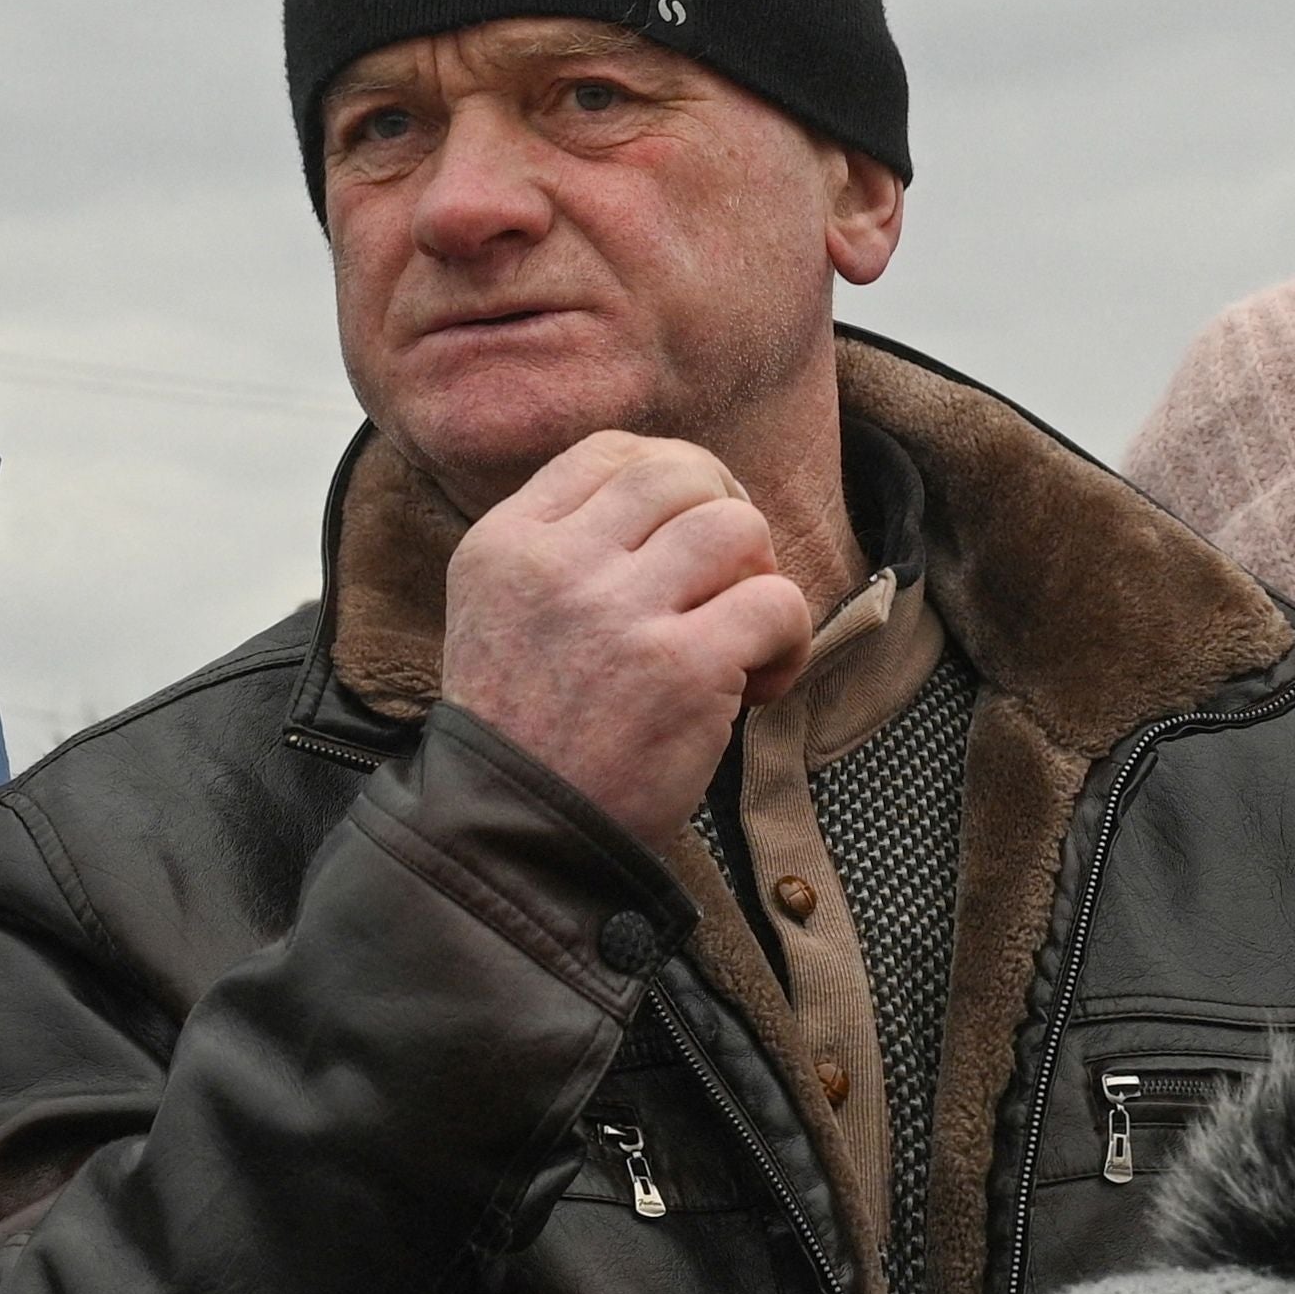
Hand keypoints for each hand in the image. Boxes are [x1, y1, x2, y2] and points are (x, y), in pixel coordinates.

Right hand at [439, 431, 814, 843]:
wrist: (512, 841)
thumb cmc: (528, 728)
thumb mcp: (505, 609)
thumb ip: (570, 543)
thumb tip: (682, 485)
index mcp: (504, 544)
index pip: (612, 452)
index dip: (676, 477)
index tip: (690, 531)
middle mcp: (555, 566)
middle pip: (681, 472)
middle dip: (726, 512)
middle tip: (729, 578)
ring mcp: (617, 613)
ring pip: (736, 525)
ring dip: (759, 574)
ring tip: (741, 633)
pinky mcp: (680, 668)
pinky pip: (778, 602)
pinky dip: (789, 639)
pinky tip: (761, 683)